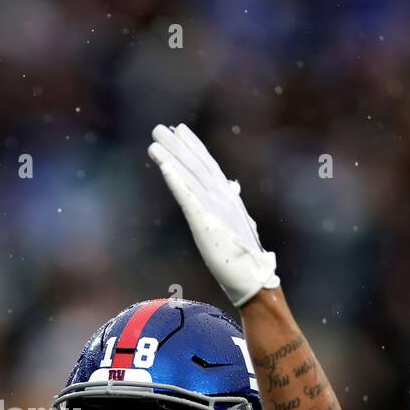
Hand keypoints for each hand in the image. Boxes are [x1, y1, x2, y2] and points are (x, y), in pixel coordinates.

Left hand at [148, 123, 279, 307]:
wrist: (254, 281)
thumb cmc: (244, 260)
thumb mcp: (237, 225)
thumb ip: (232, 204)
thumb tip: (232, 186)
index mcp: (230, 200)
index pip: (209, 166)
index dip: (194, 148)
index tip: (181, 131)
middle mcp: (223, 198)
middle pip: (197, 165)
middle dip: (178, 146)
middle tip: (160, 129)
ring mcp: (215, 209)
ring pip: (189, 175)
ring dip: (172, 156)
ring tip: (155, 140)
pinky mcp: (205, 222)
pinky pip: (186, 195)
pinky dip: (174, 178)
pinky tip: (163, 164)